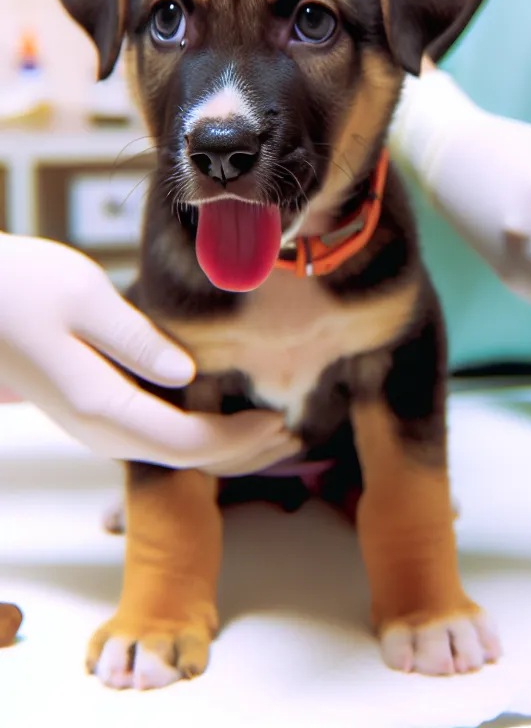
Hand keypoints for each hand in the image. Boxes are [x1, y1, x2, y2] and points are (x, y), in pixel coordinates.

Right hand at [0, 233, 299, 472]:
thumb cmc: (22, 285)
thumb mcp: (85, 298)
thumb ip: (137, 340)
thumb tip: (189, 374)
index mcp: (99, 403)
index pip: (186, 442)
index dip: (237, 438)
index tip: (278, 419)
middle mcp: (96, 427)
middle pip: (182, 459)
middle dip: (239, 453)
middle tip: (289, 434)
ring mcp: (91, 424)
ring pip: (168, 455)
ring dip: (221, 450)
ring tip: (268, 433)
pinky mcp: (92, 411)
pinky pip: (154, 438)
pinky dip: (197, 437)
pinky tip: (223, 417)